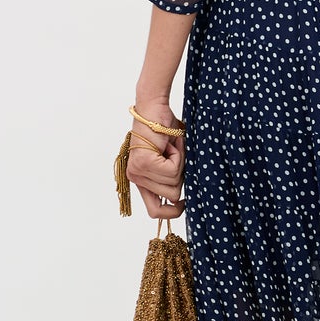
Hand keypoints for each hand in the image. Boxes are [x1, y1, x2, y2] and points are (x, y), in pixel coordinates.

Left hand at [127, 96, 186, 218]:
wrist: (154, 109)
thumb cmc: (165, 131)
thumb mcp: (171, 161)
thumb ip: (173, 179)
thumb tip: (183, 200)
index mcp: (141, 180)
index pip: (154, 211)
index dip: (171, 212)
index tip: (183, 203)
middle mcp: (136, 178)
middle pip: (171, 196)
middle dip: (181, 177)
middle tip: (173, 156)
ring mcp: (138, 171)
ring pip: (173, 183)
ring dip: (179, 164)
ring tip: (169, 148)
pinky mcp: (144, 162)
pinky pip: (173, 170)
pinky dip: (178, 156)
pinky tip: (168, 145)